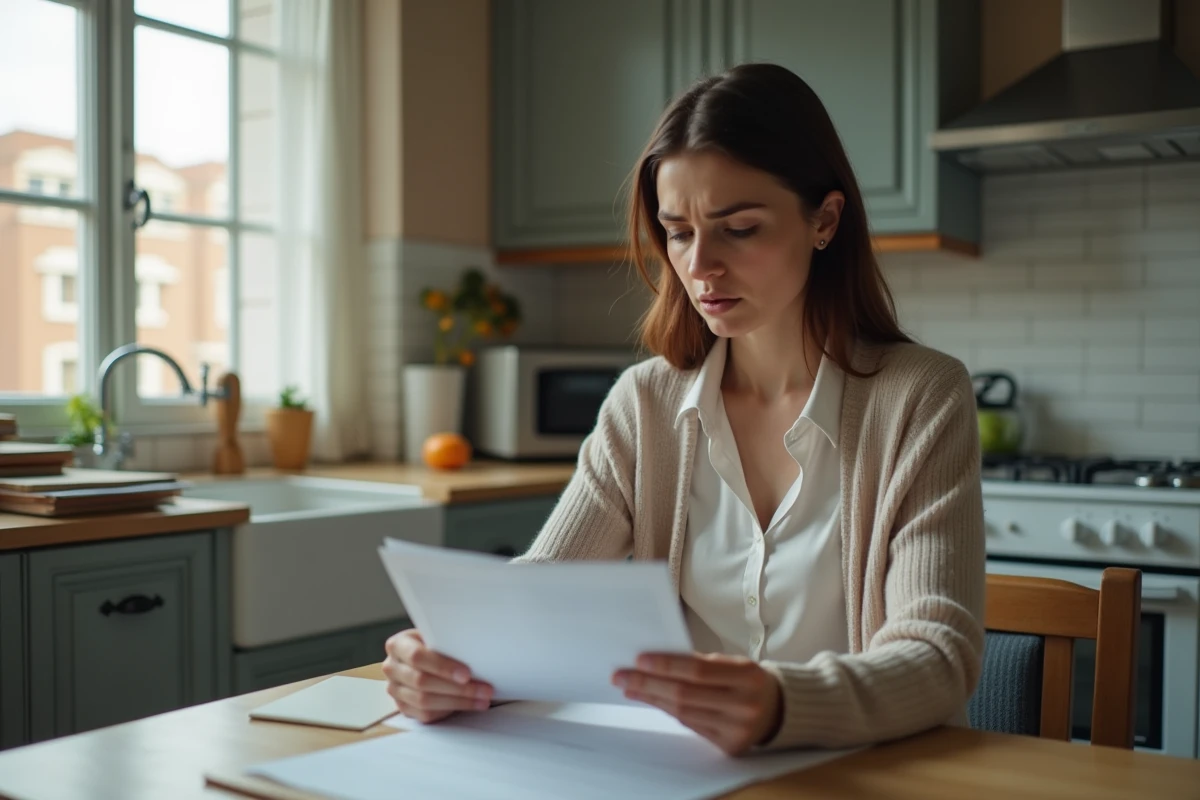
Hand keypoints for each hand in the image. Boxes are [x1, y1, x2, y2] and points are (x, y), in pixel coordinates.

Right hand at [382, 629, 493, 723]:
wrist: (422, 656)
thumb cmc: (434, 644)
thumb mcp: (437, 636)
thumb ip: (447, 642)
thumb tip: (475, 652)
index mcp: (398, 645)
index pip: (417, 656)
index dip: (443, 666)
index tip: (467, 674)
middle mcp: (392, 668)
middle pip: (422, 682)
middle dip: (457, 688)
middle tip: (484, 689)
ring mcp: (395, 689)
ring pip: (425, 701)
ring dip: (458, 702)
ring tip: (482, 699)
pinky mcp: (403, 707)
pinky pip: (425, 714)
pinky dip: (449, 711)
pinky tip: (468, 705)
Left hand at [612, 652, 782, 755]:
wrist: (778, 709)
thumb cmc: (748, 680)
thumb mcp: (734, 663)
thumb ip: (700, 662)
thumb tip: (656, 660)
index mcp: (748, 676)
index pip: (698, 670)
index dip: (667, 664)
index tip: (639, 659)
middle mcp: (744, 705)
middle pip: (686, 694)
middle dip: (649, 683)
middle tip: (622, 675)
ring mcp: (737, 729)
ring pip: (683, 713)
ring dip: (652, 698)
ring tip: (630, 687)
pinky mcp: (729, 746)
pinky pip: (690, 726)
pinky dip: (668, 711)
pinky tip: (652, 700)